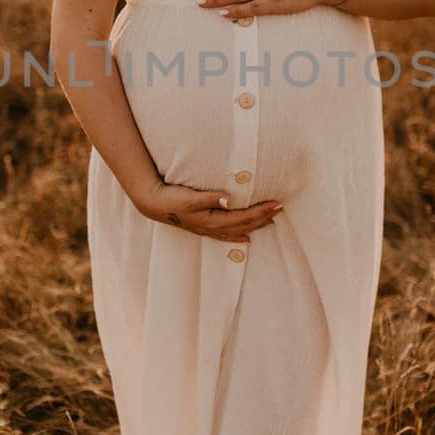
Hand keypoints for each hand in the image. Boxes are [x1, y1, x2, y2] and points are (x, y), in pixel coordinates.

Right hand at [130, 175, 281, 241]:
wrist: (154, 204)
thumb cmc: (172, 199)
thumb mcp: (190, 196)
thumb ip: (210, 198)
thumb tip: (229, 198)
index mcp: (212, 221)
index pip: (243, 217)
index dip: (261, 211)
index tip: (276, 204)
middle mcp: (213, 228)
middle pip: (244, 225)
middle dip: (263, 217)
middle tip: (280, 209)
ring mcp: (208, 230)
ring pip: (238, 230)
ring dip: (255, 226)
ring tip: (271, 221)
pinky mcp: (204, 227)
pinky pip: (227, 234)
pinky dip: (239, 235)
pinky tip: (246, 237)